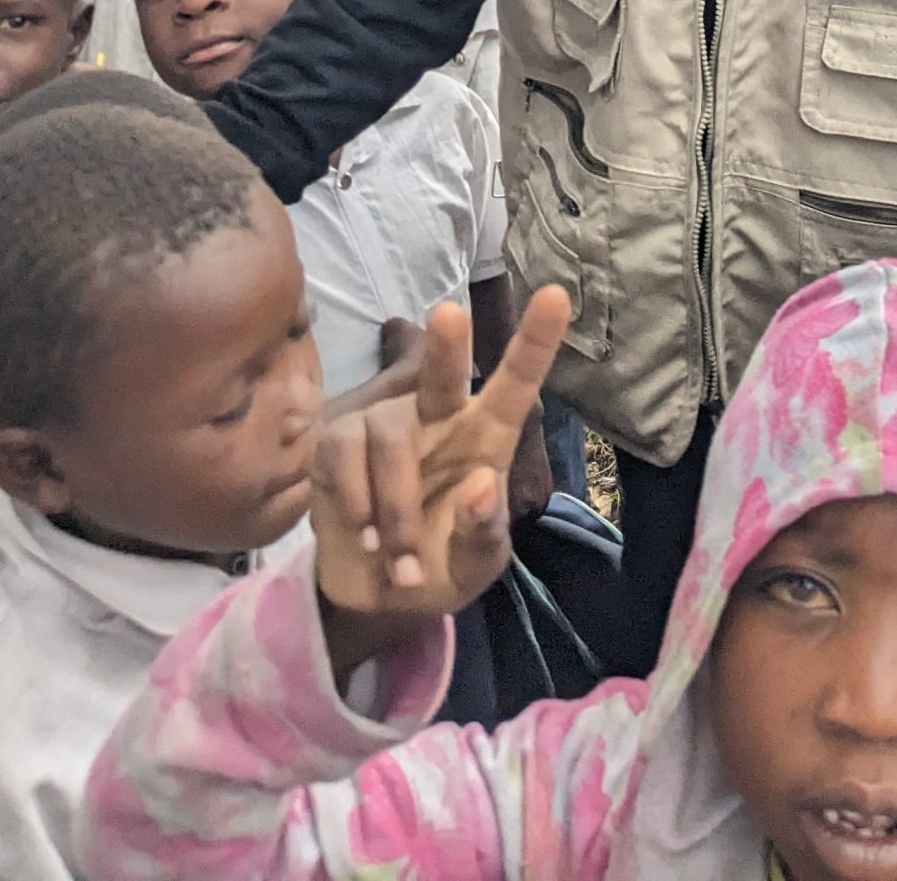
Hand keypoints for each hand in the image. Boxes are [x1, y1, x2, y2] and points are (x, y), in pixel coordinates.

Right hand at [314, 289, 568, 679]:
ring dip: (395, 508)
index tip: (558, 295)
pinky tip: (365, 539)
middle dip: (447, 344)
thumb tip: (481, 484)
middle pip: (442, 373)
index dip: (535, 341)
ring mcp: (385, 427)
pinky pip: (343, 452)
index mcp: (485, 437)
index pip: (516, 384)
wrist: (379, 600)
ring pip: (389, 434)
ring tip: (400, 562)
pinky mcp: (338, 444)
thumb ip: (482, 531)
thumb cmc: (443, 566)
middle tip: (450, 314)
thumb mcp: (476, 564)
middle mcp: (437, 418)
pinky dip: (356, 503)